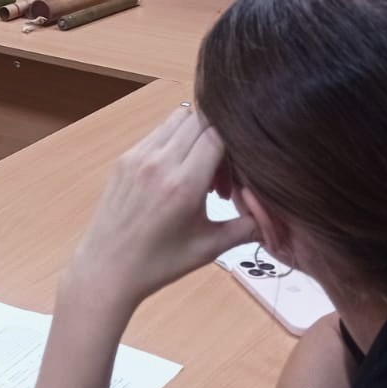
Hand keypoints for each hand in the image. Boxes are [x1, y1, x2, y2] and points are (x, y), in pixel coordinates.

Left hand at [63, 108, 255, 315]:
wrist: (107, 268)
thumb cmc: (160, 263)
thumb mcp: (210, 247)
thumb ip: (248, 226)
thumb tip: (279, 214)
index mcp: (183, 184)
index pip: (218, 136)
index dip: (235, 145)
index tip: (238, 168)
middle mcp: (159, 162)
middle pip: (200, 120)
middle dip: (218, 138)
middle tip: (220, 172)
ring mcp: (138, 156)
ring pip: (178, 119)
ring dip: (195, 135)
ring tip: (198, 170)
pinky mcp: (124, 158)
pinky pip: (157, 132)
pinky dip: (174, 141)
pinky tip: (177, 172)